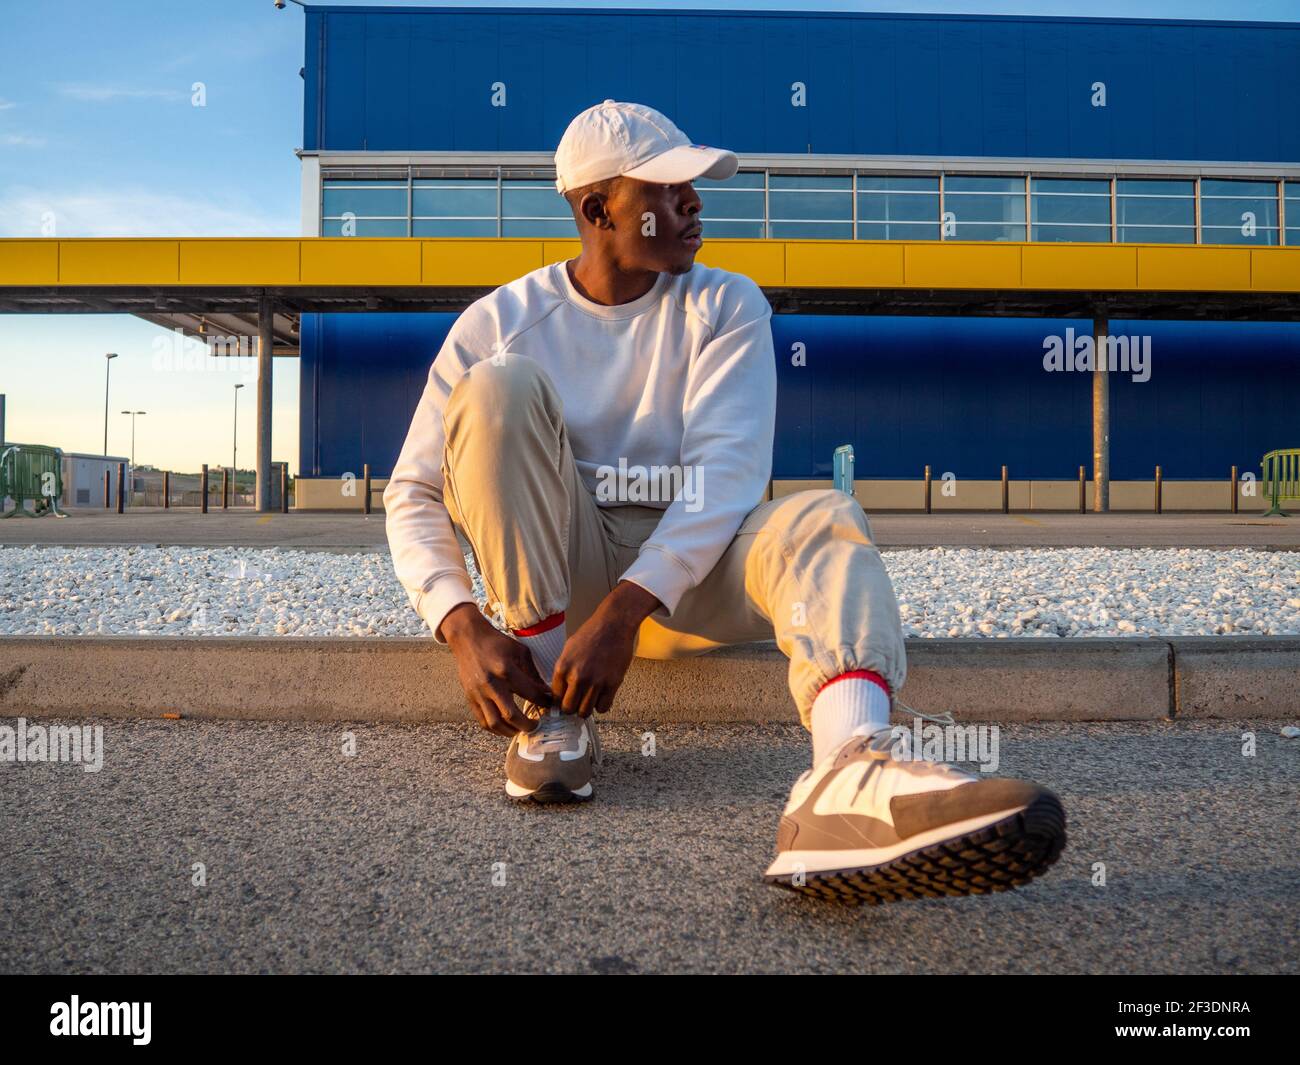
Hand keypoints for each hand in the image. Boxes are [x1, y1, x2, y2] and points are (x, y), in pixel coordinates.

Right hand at [439, 604, 553, 736]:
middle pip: (510, 715)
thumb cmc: (496, 643)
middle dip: (527, 725)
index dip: (543, 702)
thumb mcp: (520, 652)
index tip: (550, 706)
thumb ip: (533, 673)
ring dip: (510, 731)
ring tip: (520, 729)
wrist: (468, 638)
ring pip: (494, 722)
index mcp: (506, 669)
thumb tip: (546, 692)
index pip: (530, 693)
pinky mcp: (470, 698)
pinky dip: (495, 728)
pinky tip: (505, 727)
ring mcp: (478, 693)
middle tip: (536, 725)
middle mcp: (491, 684)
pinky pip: (482, 721)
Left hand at [551, 582, 661, 717]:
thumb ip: (564, 670)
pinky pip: (603, 707)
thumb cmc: (592, 634)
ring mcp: (595, 682)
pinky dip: (602, 705)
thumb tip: (560, 690)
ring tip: (590, 699)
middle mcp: (577, 677)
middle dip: (572, 708)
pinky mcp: (612, 684)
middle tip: (577, 702)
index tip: (565, 700)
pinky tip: (602, 696)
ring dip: (587, 708)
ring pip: (585, 712)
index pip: (555, 697)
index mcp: (563, 667)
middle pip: (569, 709)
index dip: (560, 700)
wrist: (613, 624)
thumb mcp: (568, 649)